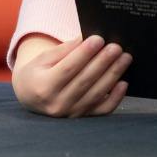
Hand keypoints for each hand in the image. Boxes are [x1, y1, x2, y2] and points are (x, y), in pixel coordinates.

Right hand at [11, 34, 131, 117]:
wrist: (31, 96)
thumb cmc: (39, 72)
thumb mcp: (44, 58)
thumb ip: (66, 50)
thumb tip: (89, 38)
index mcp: (43, 87)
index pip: (67, 69)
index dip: (84, 54)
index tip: (99, 39)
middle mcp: (56, 104)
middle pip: (84, 81)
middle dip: (103, 62)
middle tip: (116, 47)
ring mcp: (70, 113)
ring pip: (96, 94)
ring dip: (113, 75)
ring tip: (125, 58)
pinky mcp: (82, 117)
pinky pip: (102, 110)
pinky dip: (115, 98)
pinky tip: (123, 83)